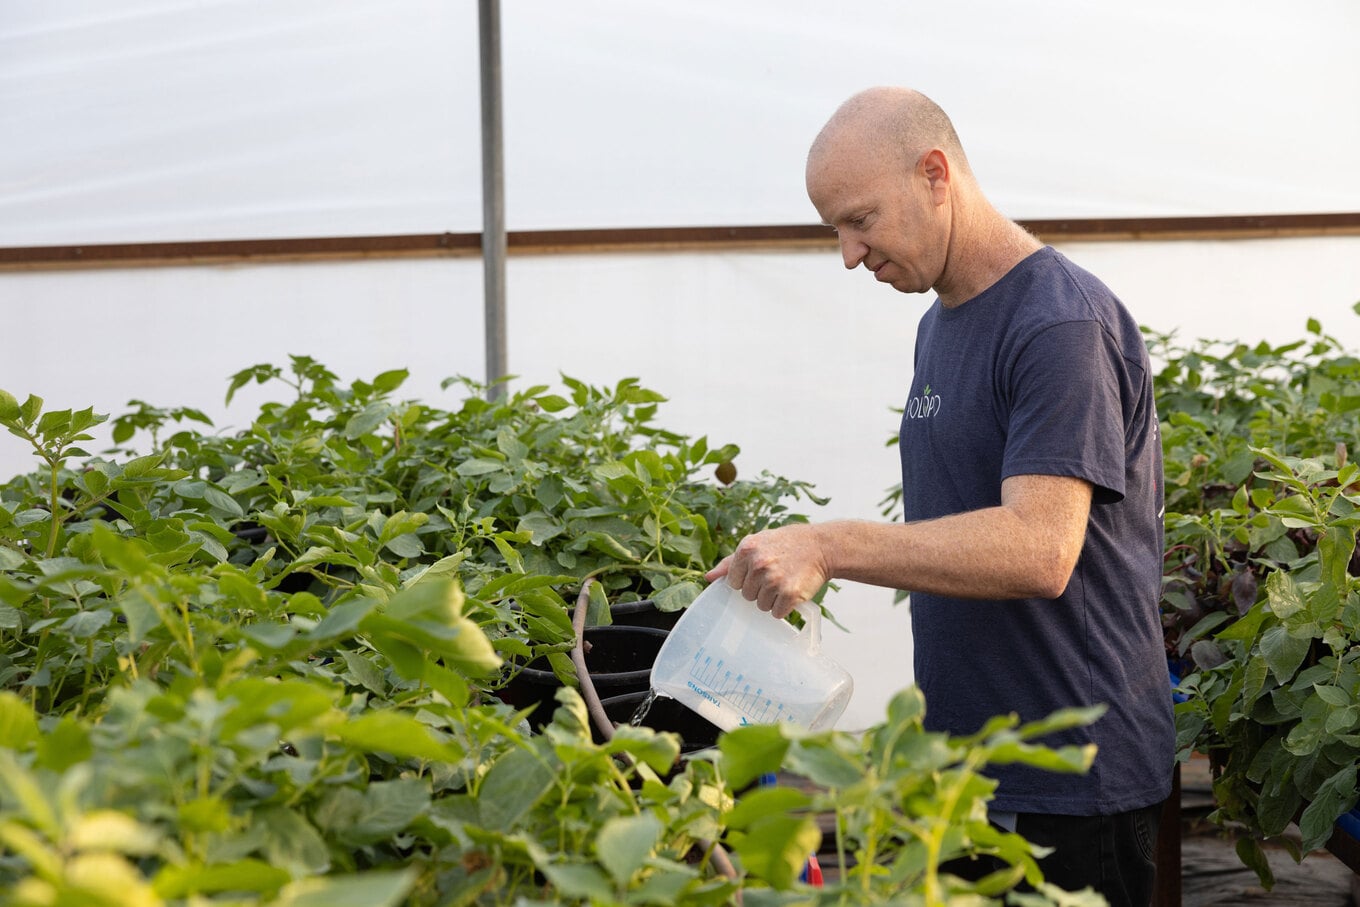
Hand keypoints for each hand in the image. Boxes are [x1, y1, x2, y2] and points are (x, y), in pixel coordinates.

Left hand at [704, 524, 829, 618]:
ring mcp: (774, 580)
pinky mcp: (790, 594)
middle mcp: (758, 564)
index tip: (760, 572)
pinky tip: (792, 591)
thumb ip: (731, 562)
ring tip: (785, 581)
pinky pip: (777, 613)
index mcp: (747, 550)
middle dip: (760, 590)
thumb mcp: (757, 544)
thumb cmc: (788, 544)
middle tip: (776, 575)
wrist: (821, 546)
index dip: (747, 580)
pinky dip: (784, 607)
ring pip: (761, 606)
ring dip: (773, 599)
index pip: (733, 582)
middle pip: (747, 595)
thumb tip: (708, 577)